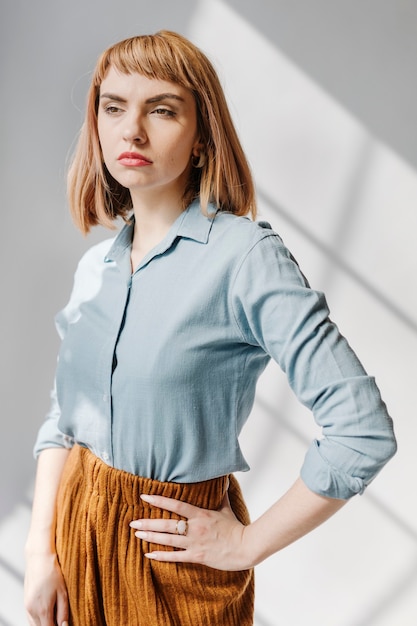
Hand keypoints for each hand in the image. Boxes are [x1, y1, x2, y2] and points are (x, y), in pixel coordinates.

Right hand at [24, 552, 68, 625]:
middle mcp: (32, 611)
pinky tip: (46, 615)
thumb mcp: (63, 593)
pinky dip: (38, 620)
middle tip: (60, 621)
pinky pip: (30, 618)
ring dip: (43, 624)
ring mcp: (27, 607)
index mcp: (43, 610)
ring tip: (54, 618)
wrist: (39, 559)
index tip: (63, 625)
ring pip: (34, 625)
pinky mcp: (25, 603)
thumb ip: (63, 612)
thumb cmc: (53, 574)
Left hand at [129, 490, 253, 570]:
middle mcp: (195, 528)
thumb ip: (221, 493)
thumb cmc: (235, 527)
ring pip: (168, 540)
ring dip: (151, 536)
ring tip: (137, 533)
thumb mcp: (226, 508)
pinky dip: (161, 556)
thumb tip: (224, 477)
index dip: (159, 500)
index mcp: (201, 514)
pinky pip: (175, 557)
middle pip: (167, 524)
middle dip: (148, 522)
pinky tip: (149, 554)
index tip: (145, 496)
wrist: (245, 547)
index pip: (176, 505)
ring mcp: (195, 543)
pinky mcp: (197, 557)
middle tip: (133, 521)